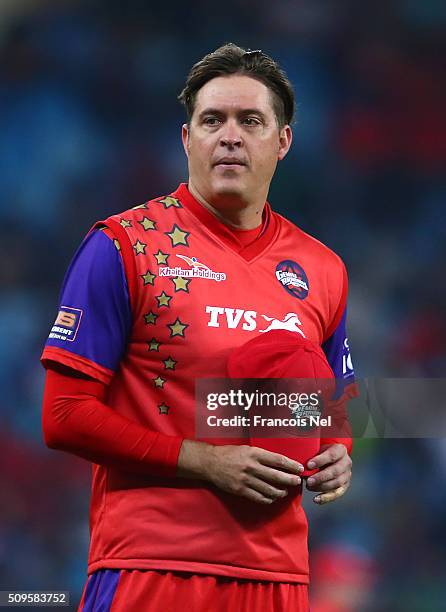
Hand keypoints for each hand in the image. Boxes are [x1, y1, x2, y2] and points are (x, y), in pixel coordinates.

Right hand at [177, 441, 302, 504]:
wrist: (211, 463)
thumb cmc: (230, 453)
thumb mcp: (247, 448)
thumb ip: (262, 456)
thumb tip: (279, 463)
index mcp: (255, 453)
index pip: (278, 460)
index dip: (291, 465)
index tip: (300, 468)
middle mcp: (252, 467)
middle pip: (277, 476)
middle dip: (290, 480)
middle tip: (297, 482)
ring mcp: (246, 480)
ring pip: (270, 489)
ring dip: (281, 491)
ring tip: (285, 491)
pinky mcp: (241, 490)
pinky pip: (259, 498)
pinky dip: (269, 499)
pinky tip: (273, 497)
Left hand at [305, 443, 351, 504]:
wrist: (329, 458)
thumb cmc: (320, 452)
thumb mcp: (318, 449)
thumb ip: (312, 454)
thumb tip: (300, 464)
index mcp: (340, 450)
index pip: (332, 455)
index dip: (320, 461)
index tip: (308, 465)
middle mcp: (346, 462)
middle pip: (335, 471)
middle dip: (321, 477)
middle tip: (308, 481)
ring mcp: (347, 475)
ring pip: (336, 483)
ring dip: (322, 487)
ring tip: (309, 487)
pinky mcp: (345, 485)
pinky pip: (337, 493)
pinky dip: (326, 497)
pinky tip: (316, 499)